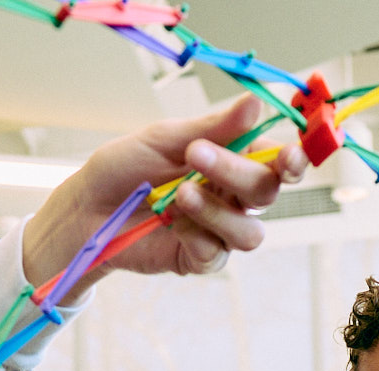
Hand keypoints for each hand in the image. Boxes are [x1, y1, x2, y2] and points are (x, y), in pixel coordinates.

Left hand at [23, 96, 307, 301]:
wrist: (87, 208)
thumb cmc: (125, 167)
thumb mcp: (166, 138)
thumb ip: (214, 126)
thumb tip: (255, 103)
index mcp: (232, 160)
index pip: (277, 162)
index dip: (292, 161)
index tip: (288, 156)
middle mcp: (232, 197)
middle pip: (266, 193)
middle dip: (237, 173)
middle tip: (196, 155)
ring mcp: (218, 231)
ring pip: (249, 233)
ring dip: (217, 210)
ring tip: (180, 195)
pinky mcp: (199, 259)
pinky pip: (216, 253)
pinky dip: (195, 234)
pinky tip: (170, 222)